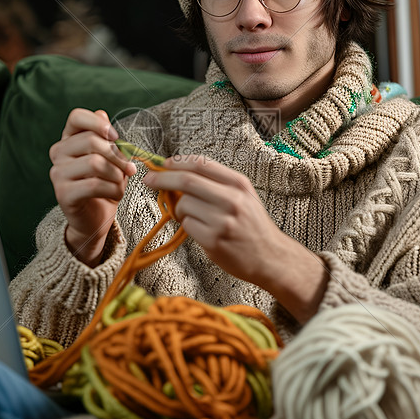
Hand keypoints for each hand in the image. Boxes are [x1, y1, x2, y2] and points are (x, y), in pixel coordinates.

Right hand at [49, 109, 135, 265]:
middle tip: (130, 169)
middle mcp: (58, 153)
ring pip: (95, 163)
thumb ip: (107, 138)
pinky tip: (116, 194)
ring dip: (117, 175)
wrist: (96, 219)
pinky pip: (94, 185)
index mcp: (69, 139)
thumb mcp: (111, 159)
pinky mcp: (63, 193)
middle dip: (118, 155)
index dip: (98, 123)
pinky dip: (113, 190)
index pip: (76, 117)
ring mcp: (57, 173)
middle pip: (91, 141)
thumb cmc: (105, 185)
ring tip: (121, 183)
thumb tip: (102, 113)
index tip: (115, 137)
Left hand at [142, 155, 327, 322]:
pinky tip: (201, 231)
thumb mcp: (243, 196)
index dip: (177, 162)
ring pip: (183, 205)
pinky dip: (187, 226)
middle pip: (187, 181)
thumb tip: (178, 174)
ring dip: (179, 210)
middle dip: (162, 178)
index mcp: (238, 184)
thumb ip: (216, 184)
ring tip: (193, 217)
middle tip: (148, 180)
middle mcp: (232, 199)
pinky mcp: (214, 240)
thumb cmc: (252, 225)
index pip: (201, 164)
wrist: (271, 257)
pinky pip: (187, 225)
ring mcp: (223, 220)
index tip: (162, 164)